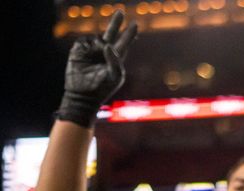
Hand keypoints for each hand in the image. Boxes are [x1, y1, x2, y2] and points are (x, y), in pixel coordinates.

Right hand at [57, 10, 137, 127]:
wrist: (83, 96)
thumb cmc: (102, 88)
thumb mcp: (114, 77)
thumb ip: (115, 61)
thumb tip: (107, 45)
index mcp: (116, 58)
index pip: (124, 43)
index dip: (130, 34)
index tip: (136, 24)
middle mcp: (104, 52)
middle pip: (111, 33)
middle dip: (115, 23)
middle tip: (120, 11)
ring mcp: (91, 51)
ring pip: (95, 38)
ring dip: (97, 45)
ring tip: (94, 62)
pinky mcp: (78, 51)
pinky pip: (83, 42)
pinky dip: (85, 47)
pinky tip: (85, 57)